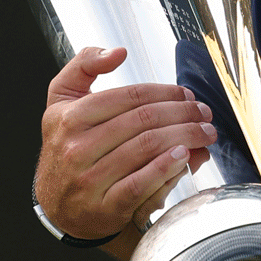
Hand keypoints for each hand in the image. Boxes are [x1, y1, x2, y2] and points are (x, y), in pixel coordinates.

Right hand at [35, 45, 215, 240]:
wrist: (56, 205)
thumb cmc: (66, 146)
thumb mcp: (62, 100)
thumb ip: (83, 65)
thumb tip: (117, 52)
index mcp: (70, 117)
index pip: (130, 96)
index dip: (166, 92)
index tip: (187, 94)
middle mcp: (77, 147)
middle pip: (144, 121)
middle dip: (183, 113)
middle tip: (204, 114)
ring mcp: (90, 180)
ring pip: (147, 148)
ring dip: (185, 137)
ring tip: (204, 133)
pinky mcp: (104, 208)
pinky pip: (142, 184)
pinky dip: (168, 168)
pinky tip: (186, 156)